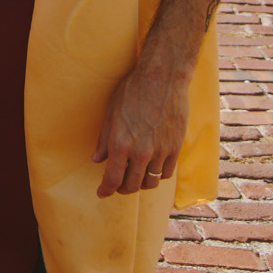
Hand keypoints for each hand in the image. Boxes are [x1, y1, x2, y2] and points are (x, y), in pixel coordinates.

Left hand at [91, 59, 188, 197]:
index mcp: (121, 144)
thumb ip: (104, 139)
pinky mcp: (175, 148)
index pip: (112, 179)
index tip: (102, 193)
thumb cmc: (133, 91)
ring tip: (135, 177)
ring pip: (150, 183)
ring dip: (141, 184)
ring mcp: (160, 152)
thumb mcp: (111, 113)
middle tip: (117, 185)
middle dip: (122, 189)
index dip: (105, 190)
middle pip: (131, 185)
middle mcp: (141, 152)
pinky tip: (151, 168)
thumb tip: (96, 159)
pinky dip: (157, 175)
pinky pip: (166, 173)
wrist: (162, 78)